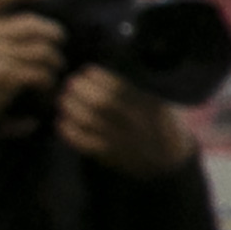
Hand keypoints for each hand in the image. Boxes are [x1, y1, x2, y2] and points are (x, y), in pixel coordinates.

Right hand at [0, 0, 65, 125]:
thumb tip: (20, 16)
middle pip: (32, 25)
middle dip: (53, 36)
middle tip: (57, 48)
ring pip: (42, 50)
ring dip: (54, 64)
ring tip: (51, 74)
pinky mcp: (2, 76)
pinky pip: (41, 73)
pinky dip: (49, 83)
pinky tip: (45, 90)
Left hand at [55, 67, 192, 175]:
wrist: (167, 158)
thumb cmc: (153, 123)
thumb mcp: (153, 103)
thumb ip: (130, 90)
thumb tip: (93, 73)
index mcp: (148, 107)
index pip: (119, 87)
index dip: (99, 77)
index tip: (88, 71)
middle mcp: (136, 124)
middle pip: (102, 103)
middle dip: (81, 90)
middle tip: (71, 84)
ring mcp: (123, 141)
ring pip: (90, 121)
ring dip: (71, 107)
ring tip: (64, 100)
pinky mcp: (111, 156)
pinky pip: (85, 143)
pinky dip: (69, 132)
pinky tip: (62, 123)